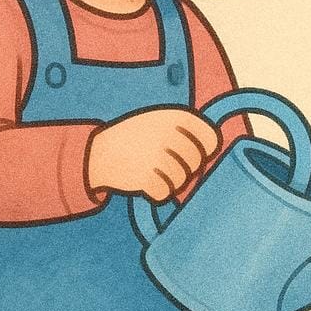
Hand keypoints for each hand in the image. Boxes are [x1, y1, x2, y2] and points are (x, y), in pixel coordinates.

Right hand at [87, 108, 219, 201]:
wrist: (99, 152)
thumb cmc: (137, 138)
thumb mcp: (160, 121)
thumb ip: (187, 131)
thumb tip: (212, 152)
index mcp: (173, 117)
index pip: (209, 138)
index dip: (206, 150)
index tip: (198, 153)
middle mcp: (167, 135)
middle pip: (195, 163)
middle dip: (185, 169)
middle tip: (167, 165)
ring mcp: (156, 156)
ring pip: (181, 181)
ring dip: (170, 182)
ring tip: (154, 172)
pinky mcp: (144, 177)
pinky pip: (165, 193)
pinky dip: (157, 193)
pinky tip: (146, 182)